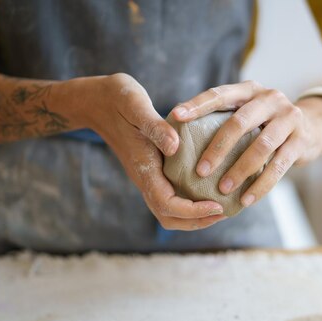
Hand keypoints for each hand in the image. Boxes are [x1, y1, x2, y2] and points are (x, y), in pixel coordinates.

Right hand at [79, 73, 225, 229]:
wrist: (96, 100)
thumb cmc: (118, 99)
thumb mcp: (136, 106)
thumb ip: (155, 127)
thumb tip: (175, 147)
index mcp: (143, 169)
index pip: (167, 205)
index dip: (193, 211)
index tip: (217, 205)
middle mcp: (145, 179)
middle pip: (169, 217)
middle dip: (197, 221)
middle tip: (224, 211)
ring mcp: (147, 177)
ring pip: (169, 211)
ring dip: (194, 216)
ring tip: (220, 208)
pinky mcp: (152, 172)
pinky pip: (171, 197)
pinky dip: (190, 202)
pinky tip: (209, 190)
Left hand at [170, 81, 321, 207]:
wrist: (313, 126)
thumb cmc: (266, 124)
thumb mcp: (249, 113)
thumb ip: (223, 119)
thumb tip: (178, 139)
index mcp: (250, 89)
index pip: (220, 94)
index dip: (197, 105)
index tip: (175, 117)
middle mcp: (270, 99)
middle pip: (240, 122)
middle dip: (218, 148)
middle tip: (200, 171)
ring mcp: (289, 118)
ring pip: (261, 146)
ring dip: (240, 170)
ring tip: (222, 189)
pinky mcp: (301, 140)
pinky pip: (279, 166)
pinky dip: (261, 185)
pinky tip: (246, 200)